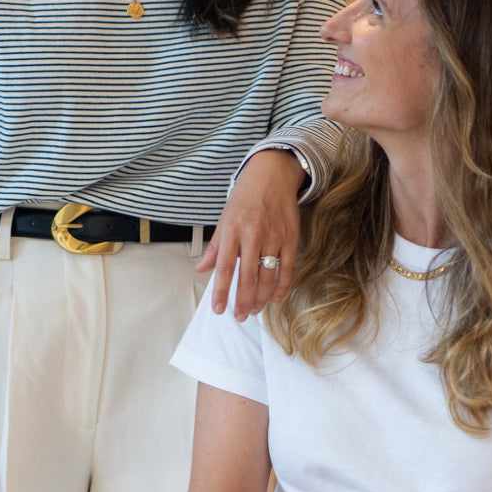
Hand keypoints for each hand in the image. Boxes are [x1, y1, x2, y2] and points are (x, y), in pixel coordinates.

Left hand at [198, 150, 305, 319]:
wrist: (271, 175)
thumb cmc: (244, 198)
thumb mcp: (224, 219)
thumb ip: (214, 248)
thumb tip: (201, 269)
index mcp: (232, 231)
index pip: (225, 268)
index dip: (221, 292)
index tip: (219, 309)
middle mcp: (252, 235)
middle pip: (248, 277)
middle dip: (243, 301)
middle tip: (240, 316)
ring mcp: (274, 237)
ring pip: (268, 276)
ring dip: (261, 298)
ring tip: (254, 311)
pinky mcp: (291, 237)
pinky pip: (287, 268)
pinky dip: (281, 286)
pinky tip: (275, 299)